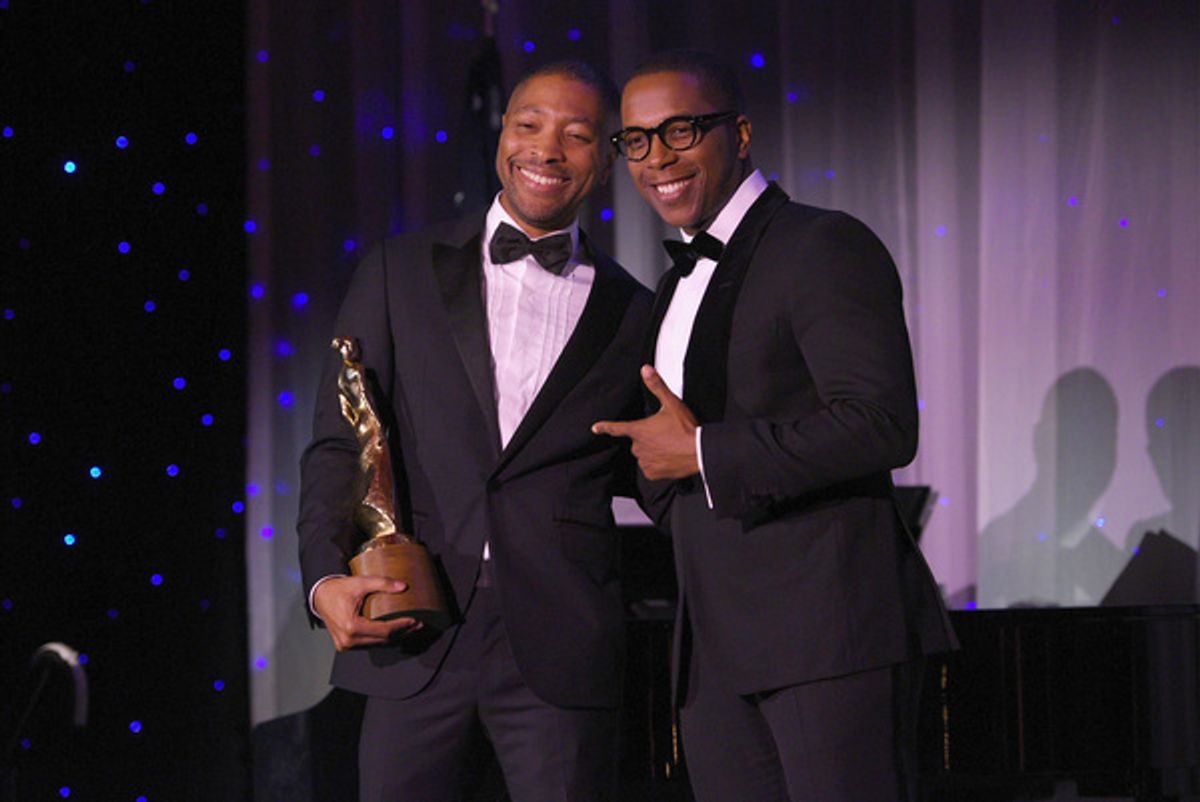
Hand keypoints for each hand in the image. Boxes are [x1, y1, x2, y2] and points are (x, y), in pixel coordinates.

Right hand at [312, 575, 422, 651]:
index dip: (401, 626)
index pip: (383, 630)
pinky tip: (394, 632)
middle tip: (417, 625)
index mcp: (351, 626)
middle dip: (402, 633)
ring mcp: (346, 645)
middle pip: (382, 640)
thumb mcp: (361, 583)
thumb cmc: (339, 589)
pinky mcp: (345, 645)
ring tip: (409, 628)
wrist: (320, 596)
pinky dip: (382, 638)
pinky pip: (368, 644)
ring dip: (394, 637)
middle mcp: (348, 640)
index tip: (414, 620)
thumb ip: (382, 583)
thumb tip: (403, 586)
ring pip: (376, 644)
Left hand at [592, 364, 699, 480]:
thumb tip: (645, 369)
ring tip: (669, 446)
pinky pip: (650, 468)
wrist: (698, 451)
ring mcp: (645, 461)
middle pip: (637, 441)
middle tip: (664, 435)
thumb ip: (656, 386)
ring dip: (652, 451)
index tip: (595, 428)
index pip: (617, 428)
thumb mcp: (671, 403)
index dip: (605, 427)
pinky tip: (668, 458)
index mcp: (639, 430)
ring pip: (644, 455)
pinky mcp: (653, 473)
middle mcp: (638, 447)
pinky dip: (657, 464)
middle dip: (647, 438)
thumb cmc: (685, 429)